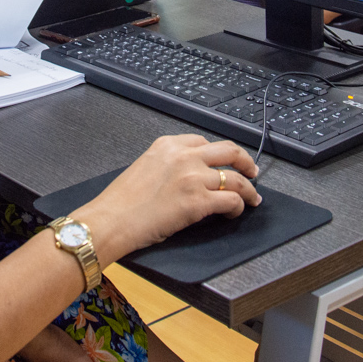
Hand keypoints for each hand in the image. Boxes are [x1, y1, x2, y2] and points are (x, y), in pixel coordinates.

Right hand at [78, 135, 260, 262]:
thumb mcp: (145, 167)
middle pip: (228, 151)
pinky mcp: (198, 201)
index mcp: (167, 145)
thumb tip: (188, 176)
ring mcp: (193, 177)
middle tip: (252, 171)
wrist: (110, 220)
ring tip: (252, 198)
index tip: (224, 161)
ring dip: (248, 189)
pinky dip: (239, 207)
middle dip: (245, 161)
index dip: (219, 153)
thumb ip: (168, 165)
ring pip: (236, 177)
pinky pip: (231, 200)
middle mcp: (183, 156)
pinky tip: (234, 212)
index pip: (203, 141)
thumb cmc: (120, 201)